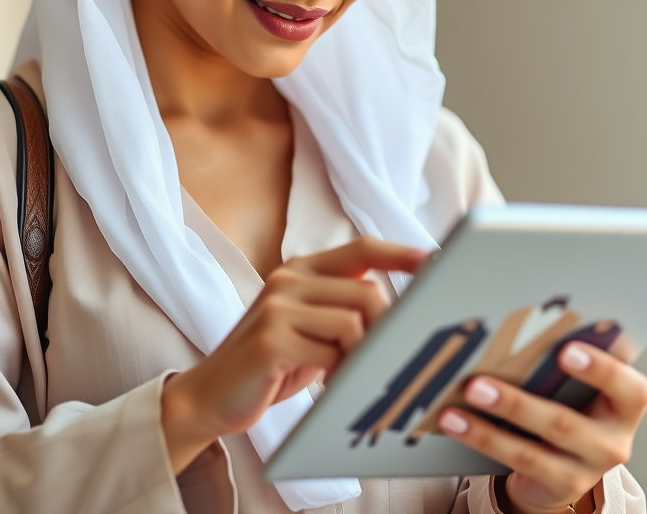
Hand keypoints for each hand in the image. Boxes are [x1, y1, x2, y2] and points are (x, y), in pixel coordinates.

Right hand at [161, 237, 426, 473]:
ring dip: (362, 357)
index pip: (361, 249)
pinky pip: (332, 351)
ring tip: (349, 378)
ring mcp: (277, 307)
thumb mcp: (308, 331)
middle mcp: (287, 280)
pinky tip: (331, 386)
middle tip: (380, 362)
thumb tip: (399, 315)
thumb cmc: (269, 368)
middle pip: (368, 292)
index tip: (436, 262)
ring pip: (355, 321)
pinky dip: (342, 374)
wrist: (210, 396)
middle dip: (384, 331)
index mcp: (298, 271)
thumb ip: (341, 313)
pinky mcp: (271, 339)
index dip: (402, 254)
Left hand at [436, 343, 646, 513]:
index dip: (602, 370)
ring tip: (461, 403)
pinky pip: (518, 462)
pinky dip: (483, 438)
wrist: (567, 466)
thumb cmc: (570, 407)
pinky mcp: (562, 486)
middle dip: (516, 403)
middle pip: (565, 423)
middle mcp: (613, 440)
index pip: (630, 388)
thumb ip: (559, 363)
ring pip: (534, 449)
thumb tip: (510, 329)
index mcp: (624, 404)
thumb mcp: (576, 385)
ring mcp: (587, 468)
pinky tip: (457, 422)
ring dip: (487, 428)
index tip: (567, 350)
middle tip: (478, 383)